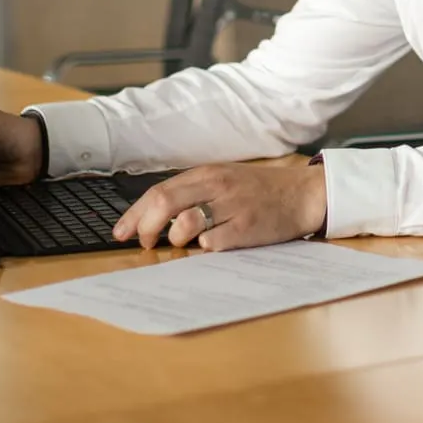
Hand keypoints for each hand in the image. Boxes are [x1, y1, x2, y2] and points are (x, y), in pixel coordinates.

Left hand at [112, 162, 326, 251]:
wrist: (301, 194)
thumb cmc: (258, 191)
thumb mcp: (223, 181)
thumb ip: (192, 193)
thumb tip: (154, 215)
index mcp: (206, 174)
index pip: (158, 192)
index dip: (135, 214)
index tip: (121, 232)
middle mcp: (215, 187)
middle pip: (164, 205)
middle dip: (145, 228)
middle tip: (145, 243)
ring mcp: (231, 207)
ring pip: (184, 224)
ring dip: (174, 240)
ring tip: (179, 245)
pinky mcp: (246, 228)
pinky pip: (213, 243)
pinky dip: (204, 248)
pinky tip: (208, 247)